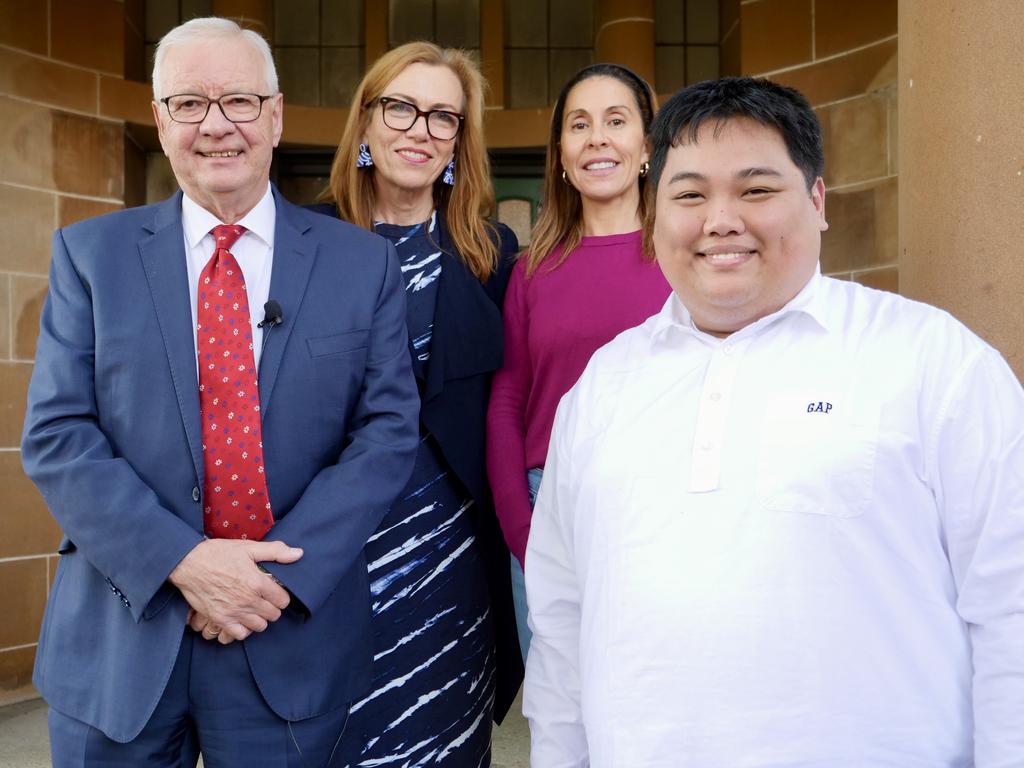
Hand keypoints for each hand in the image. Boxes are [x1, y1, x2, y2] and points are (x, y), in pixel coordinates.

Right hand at [170, 539, 302, 642]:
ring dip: (259, 619)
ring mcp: (233, 612)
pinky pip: (239, 634)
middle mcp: (248, 601)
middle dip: (272, 607)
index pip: (283, 601)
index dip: (281, 596)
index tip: (274, 591)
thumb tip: (298, 554)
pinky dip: (242, 629)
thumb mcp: (249, 548)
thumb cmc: (218, 553)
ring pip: (259, 626)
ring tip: (253, 608)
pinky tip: (241, 618)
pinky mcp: (219, 619)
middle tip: (264, 599)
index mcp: (258, 583)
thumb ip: (276, 552)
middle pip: (273, 615)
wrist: (188, 563)